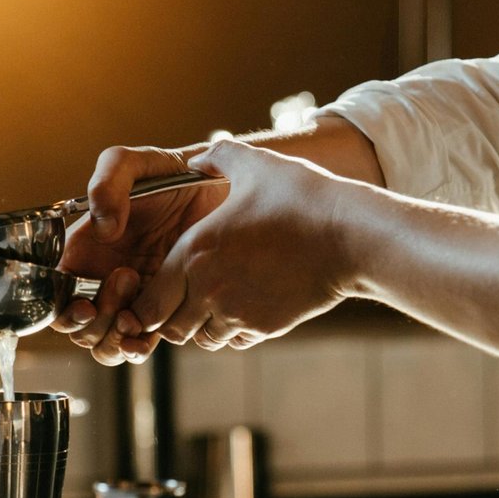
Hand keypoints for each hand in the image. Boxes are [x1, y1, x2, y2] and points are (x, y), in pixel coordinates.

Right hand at [54, 145, 227, 364]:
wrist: (220, 189)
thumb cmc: (171, 173)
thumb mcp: (133, 164)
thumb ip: (107, 183)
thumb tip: (103, 229)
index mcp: (84, 250)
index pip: (55, 294)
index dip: (61, 310)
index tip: (84, 304)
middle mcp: (102, 279)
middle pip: (80, 327)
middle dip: (96, 319)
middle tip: (127, 278)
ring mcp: (134, 298)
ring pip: (106, 343)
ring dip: (115, 338)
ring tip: (138, 310)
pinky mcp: (164, 309)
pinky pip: (142, 342)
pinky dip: (138, 348)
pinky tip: (150, 334)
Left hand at [115, 140, 352, 357]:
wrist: (350, 236)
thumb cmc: (302, 197)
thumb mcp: (255, 164)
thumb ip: (216, 156)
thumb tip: (196, 159)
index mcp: (194, 253)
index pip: (148, 301)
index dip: (148, 298)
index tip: (161, 285)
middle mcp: (209, 290)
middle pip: (169, 328)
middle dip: (171, 317)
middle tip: (183, 298)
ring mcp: (239, 313)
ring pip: (202, 338)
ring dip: (203, 325)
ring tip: (216, 301)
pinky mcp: (267, 327)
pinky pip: (235, 341)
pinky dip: (233, 330)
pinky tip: (245, 306)